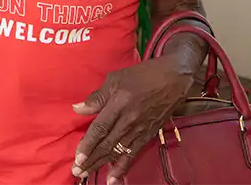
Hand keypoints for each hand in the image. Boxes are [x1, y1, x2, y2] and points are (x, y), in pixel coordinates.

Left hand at [71, 56, 193, 182]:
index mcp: (118, 105)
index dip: (88, 145)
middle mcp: (129, 121)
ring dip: (102, 165)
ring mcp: (140, 130)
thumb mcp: (115, 79)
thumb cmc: (142, 75)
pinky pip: (133, 153)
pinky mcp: (148, 135)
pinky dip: (123, 166)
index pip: (100, 129)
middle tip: (77, 172)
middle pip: (107, 145)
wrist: (174, 79)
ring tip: (88, 174)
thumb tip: (78, 109)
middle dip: (91, 160)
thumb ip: (97, 97)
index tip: (77, 158)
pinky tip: (115, 177)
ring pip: (118, 152)